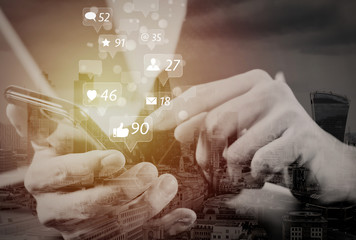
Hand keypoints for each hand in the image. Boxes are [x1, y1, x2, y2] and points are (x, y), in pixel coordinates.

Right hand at [6, 104, 195, 237]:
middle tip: (150, 172)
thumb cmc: (72, 155)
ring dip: (145, 207)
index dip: (87, 167)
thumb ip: (43, 124)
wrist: (80, 183)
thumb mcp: (61, 137)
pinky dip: (163, 227)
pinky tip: (183, 217)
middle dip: (121, 190)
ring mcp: (80, 228)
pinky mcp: (104, 238)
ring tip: (168, 186)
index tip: (117, 157)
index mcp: (45, 179)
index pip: (59, 175)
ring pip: (112, 227)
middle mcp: (57, 208)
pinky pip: (135, 237)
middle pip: (87, 208)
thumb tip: (14, 106)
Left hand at [149, 69, 355, 202]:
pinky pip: (260, 163)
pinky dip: (255, 178)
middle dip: (205, 153)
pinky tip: (262, 177)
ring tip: (241, 175)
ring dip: (232, 171)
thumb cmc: (273, 143)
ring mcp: (287, 112)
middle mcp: (268, 90)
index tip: (151, 127)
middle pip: (215, 121)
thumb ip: (211, 121)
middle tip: (206, 169)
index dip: (174, 111)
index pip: (202, 94)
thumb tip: (175, 127)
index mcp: (250, 81)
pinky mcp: (302, 138)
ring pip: (235, 147)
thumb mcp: (240, 128)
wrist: (321, 163)